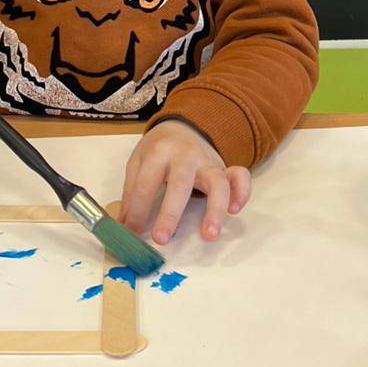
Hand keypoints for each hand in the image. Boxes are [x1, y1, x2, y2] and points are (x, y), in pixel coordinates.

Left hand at [119, 120, 251, 244]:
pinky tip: (235, 210)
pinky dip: (242, 192)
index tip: (132, 234)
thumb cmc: (158, 149)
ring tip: (210, 235)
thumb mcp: (138, 162)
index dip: (138, 211)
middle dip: (170, 213)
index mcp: (159, 152)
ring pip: (217, 182)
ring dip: (215, 209)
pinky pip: (240, 177)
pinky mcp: (224, 167)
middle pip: (180, 184)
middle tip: (161, 239)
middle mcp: (185, 155)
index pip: (146, 184)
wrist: (182, 126)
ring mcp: (208, 161)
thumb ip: (132, 192)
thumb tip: (125, 226)